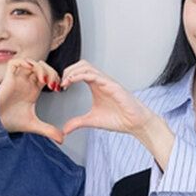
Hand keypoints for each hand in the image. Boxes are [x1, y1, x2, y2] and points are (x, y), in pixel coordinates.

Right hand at [0, 59, 63, 142]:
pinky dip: (23, 63)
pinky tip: (30, 70)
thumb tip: (61, 139)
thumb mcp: (34, 125)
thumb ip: (48, 130)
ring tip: (44, 80)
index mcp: (33, 90)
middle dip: (50, 72)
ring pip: (31, 63)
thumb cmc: (10, 121)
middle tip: (53, 83)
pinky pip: (14, 63)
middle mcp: (26, 82)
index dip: (56, 78)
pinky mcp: (8, 79)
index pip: (48, 75)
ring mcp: (17, 80)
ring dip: (40, 68)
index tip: (59, 88)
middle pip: (42, 67)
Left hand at [61, 60, 175, 168]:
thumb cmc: (119, 119)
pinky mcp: (112, 85)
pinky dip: (81, 75)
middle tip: (61, 83)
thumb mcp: (92, 120)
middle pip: (81, 64)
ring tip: (65, 81)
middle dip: (68, 70)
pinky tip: (73, 81)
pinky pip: (95, 75)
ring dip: (73, 71)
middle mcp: (101, 81)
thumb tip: (64, 130)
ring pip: (87, 66)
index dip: (67, 75)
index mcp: (96, 85)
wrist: (135, 123)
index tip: (60, 87)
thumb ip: (78, 122)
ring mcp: (107, 81)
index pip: (79, 72)